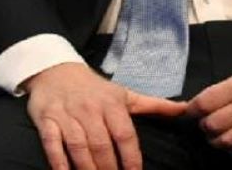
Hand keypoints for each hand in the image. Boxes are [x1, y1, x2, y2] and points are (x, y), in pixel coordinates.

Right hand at [24, 63, 185, 169]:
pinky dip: (59, 162)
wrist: (55, 70)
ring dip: (88, 169)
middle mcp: (90, 110)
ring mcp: (67, 116)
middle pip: (102, 146)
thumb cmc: (94, 88)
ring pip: (79, 148)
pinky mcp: (47, 120)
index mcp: (112, 104)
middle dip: (110, 169)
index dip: (131, 158)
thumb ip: (154, 105)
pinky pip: (52, 144)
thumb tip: (185, 109)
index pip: (124, 135)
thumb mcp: (124, 94)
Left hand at [187, 57, 231, 155]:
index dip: (191, 110)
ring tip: (219, 134)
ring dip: (218, 140)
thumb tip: (203, 103)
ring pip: (226, 141)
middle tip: (207, 123)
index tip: (190, 112)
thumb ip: (226, 89)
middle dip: (204, 126)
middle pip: (211, 125)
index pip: (203, 103)